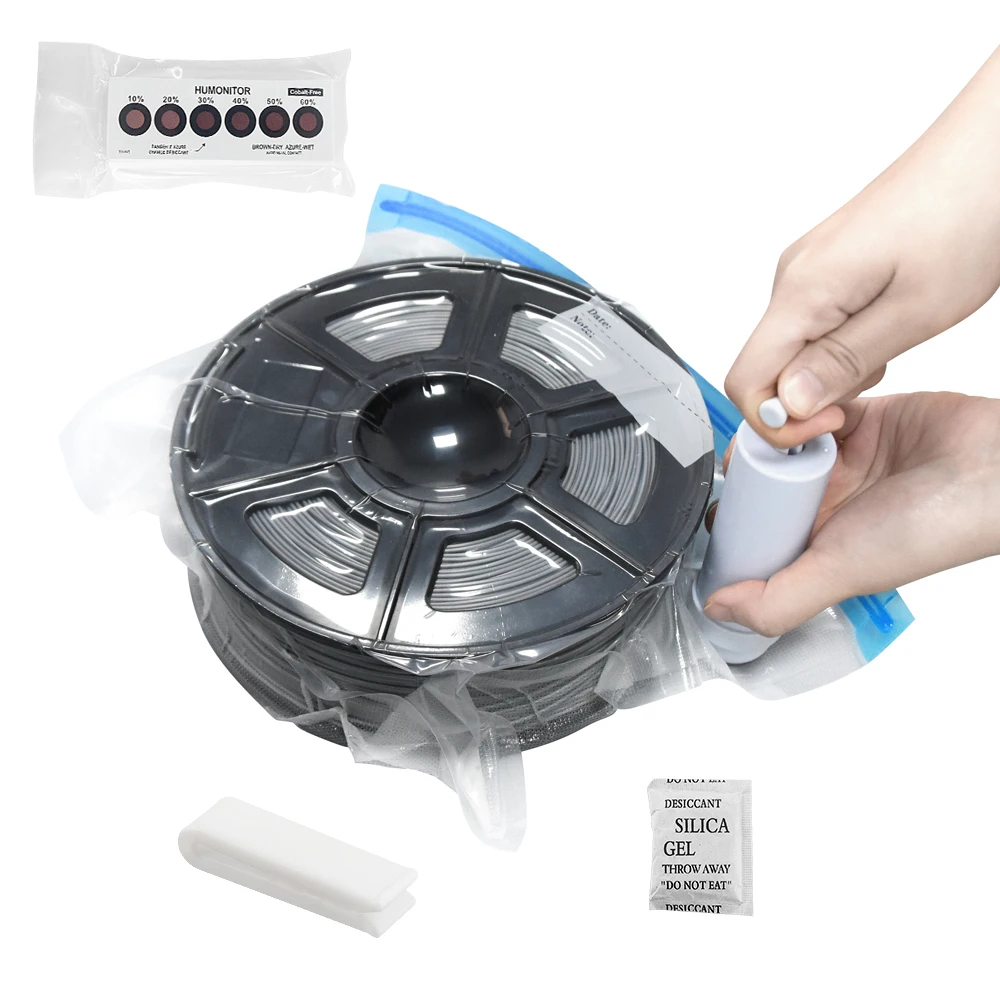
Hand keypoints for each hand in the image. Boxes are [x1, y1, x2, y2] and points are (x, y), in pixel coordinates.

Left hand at [703, 392, 999, 635]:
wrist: (991, 465)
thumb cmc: (933, 526)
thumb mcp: (842, 573)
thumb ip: (778, 600)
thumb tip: (718, 609)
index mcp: (815, 545)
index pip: (752, 536)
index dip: (730, 522)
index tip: (715, 508)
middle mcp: (823, 504)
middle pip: (756, 485)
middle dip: (745, 471)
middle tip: (747, 462)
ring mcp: (837, 461)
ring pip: (775, 443)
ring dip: (770, 434)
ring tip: (778, 432)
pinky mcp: (853, 419)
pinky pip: (807, 408)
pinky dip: (801, 406)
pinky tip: (804, 409)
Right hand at [725, 47, 999, 448]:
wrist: (989, 149)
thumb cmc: (966, 213)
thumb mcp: (914, 311)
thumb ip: (843, 363)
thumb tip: (786, 404)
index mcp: (802, 290)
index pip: (744, 382)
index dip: (777, 422)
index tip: (827, 426)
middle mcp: (792, 277)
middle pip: (764, 369)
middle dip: (807, 398)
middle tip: (871, 389)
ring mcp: (808, 269)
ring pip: (791, 349)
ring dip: (829, 371)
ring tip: (891, 348)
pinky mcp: (828, 265)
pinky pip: (812, 325)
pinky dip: (840, 344)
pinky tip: (887, 327)